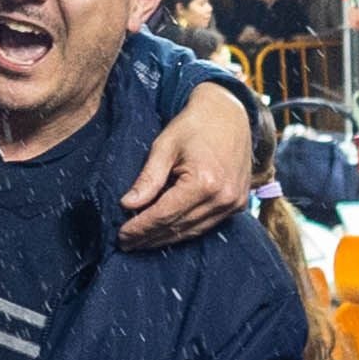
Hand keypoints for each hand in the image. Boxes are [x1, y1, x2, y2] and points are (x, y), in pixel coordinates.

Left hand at [116, 78, 259, 251]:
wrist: (229, 115)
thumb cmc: (193, 126)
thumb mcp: (164, 147)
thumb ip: (148, 178)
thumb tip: (127, 205)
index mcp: (204, 182)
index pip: (164, 214)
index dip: (140, 227)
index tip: (120, 235)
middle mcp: (222, 198)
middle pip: (178, 227)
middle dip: (149, 237)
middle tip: (126, 244)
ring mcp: (233, 203)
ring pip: (193, 231)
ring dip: (166, 239)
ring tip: (141, 243)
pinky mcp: (237, 204)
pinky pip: (206, 225)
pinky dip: (185, 231)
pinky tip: (166, 234)